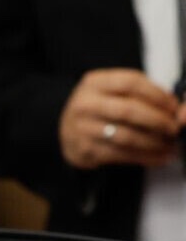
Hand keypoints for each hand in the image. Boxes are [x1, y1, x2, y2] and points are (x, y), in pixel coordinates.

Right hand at [59, 69, 179, 168]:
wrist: (66, 130)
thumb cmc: (99, 109)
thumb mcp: (111, 91)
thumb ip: (140, 94)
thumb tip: (176, 108)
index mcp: (94, 83)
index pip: (131, 83)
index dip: (157, 94)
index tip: (174, 106)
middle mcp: (85, 104)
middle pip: (129, 110)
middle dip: (158, 120)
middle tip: (174, 128)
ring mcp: (82, 128)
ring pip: (126, 136)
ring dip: (153, 142)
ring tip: (170, 145)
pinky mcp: (84, 149)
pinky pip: (120, 155)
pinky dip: (143, 158)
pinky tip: (158, 158)